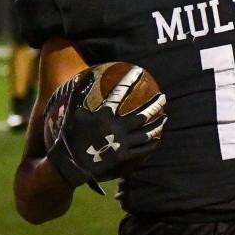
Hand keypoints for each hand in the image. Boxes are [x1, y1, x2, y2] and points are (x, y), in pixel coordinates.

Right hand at [46, 67, 166, 188]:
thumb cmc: (69, 135)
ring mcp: (122, 143)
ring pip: (146, 133)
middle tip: (163, 96)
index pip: (120, 93)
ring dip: (157, 123)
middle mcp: (116, 128)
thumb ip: (80, 92)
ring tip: (165, 116)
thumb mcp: (72, 112)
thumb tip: (89, 75)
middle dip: (155, 104)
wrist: (69, 164)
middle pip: (142, 115)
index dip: (130, 80)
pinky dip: (152, 142)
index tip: (139, 71)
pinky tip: (158, 138)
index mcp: (104, 116)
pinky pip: (142, 149)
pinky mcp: (123, 156)